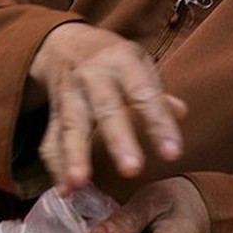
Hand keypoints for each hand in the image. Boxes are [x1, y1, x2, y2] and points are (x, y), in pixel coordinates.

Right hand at [25, 23, 185, 193]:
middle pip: (105, 108)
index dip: (158, 122)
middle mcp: (93, 75)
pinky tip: (65, 191)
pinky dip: (56, 166)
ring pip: (72, 126)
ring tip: (78, 183)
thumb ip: (156, 92)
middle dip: (117, 139)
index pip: (143, 93)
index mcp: (122, 60)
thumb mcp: (138, 63)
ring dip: (75, 156)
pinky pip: (51, 140)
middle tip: (132, 170)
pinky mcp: (54, 112)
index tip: (172, 154)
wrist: (65, 42)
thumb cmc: (113, 60)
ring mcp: (70, 93)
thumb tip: (181, 112)